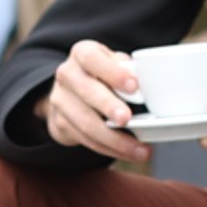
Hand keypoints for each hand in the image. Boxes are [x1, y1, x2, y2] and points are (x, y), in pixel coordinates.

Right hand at [40, 40, 145, 162]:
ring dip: (114, 139)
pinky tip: (128, 153)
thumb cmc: (102, 74)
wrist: (71, 92)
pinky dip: (110, 149)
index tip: (134, 86)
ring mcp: (60, 100)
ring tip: (139, 149)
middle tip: (127, 118)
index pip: (93, 59)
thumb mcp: (113, 63)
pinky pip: (86, 140)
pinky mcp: (60, 124)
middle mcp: (67, 74)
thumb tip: (146, 85)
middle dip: (107, 106)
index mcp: (82, 53)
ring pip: (86, 123)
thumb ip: (127, 69)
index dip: (112, 72)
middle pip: (86, 91)